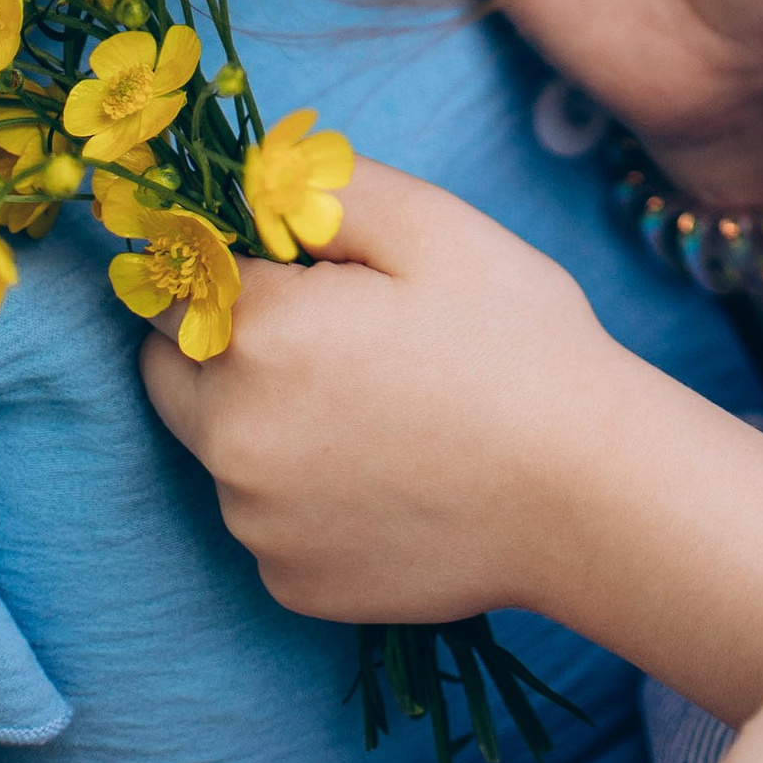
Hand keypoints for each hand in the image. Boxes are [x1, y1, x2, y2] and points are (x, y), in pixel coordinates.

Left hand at [140, 162, 762, 718]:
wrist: (587, 492)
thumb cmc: (518, 342)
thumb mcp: (436, 225)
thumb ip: (324, 186)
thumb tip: (255, 179)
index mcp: (259, 334)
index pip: (180, 286)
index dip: (233, 271)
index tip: (299, 277)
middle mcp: (231, 436)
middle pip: (174, 375)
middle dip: (227, 347)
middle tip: (334, 341)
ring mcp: (256, 523)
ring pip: (226, 452)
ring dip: (271, 424)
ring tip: (387, 413)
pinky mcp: (290, 584)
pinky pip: (271, 522)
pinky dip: (309, 497)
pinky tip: (394, 476)